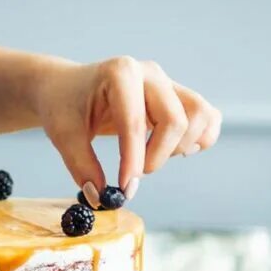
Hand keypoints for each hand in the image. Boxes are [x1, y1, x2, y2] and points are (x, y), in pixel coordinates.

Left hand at [32, 57, 220, 200]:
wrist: (67, 87)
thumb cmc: (64, 105)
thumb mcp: (62, 134)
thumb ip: (81, 166)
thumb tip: (100, 197)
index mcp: (120, 73)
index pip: (135, 122)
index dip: (133, 160)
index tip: (126, 187)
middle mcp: (149, 73)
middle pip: (175, 121)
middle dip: (157, 157)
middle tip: (133, 175)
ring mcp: (167, 82)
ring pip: (199, 116)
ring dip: (181, 147)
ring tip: (152, 157)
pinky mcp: (178, 95)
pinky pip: (207, 116)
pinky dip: (200, 138)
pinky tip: (173, 149)